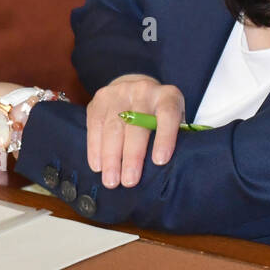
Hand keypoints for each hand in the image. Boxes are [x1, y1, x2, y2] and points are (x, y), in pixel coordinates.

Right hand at [85, 74, 185, 188]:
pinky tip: (98, 166)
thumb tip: (169, 167)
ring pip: (113, 127)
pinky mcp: (99, 100)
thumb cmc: (158, 113)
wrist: (134, 88)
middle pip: (136, 124)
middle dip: (132, 156)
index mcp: (168, 96)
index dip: (165, 138)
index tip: (159, 161)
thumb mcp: (174, 119)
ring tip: (112, 180)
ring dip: (111, 157)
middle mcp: (143, 90)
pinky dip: (95, 149)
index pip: (168, 115)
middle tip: (130, 181)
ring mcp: (119, 93)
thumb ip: (174, 136)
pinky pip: (95, 126)